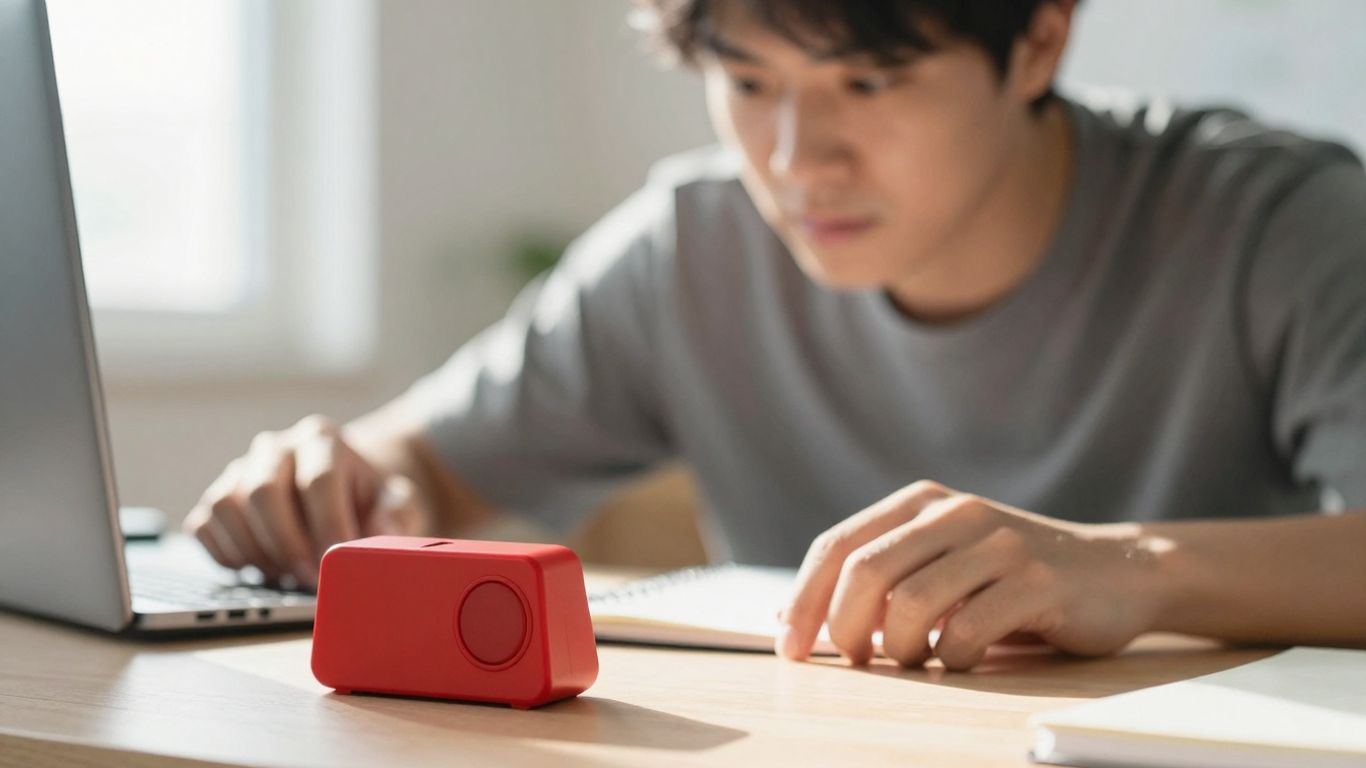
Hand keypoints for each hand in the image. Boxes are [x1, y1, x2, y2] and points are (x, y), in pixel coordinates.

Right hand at [183, 415, 430, 587]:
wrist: (341, 489)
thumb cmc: (368, 499)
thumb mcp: (395, 502)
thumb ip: (395, 515)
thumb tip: (378, 535)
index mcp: (322, 440)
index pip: (318, 480)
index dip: (327, 527)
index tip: (337, 563)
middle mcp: (275, 447)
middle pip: (263, 492)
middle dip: (287, 544)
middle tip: (309, 579)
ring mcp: (240, 469)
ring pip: (227, 508)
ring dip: (256, 552)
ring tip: (287, 575)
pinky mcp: (216, 496)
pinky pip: (204, 526)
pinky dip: (227, 556)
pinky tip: (260, 569)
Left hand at [777, 481, 1167, 669]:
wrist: (1118, 571)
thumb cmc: (1011, 579)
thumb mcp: (940, 562)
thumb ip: (879, 578)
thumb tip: (791, 617)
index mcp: (920, 503)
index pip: (837, 545)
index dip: (804, 599)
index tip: (789, 646)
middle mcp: (955, 512)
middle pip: (865, 572)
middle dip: (843, 628)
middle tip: (853, 662)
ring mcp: (997, 542)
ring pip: (911, 604)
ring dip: (899, 649)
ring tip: (913, 661)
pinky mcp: (1036, 580)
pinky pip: (967, 631)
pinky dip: (951, 659)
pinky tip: (960, 661)